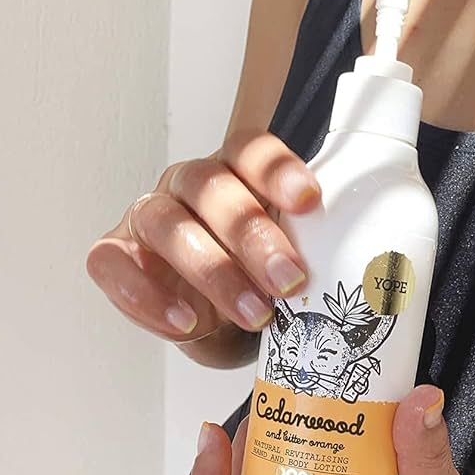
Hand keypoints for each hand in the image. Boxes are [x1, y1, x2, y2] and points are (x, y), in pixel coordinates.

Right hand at [86, 130, 319, 347]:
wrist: (217, 325)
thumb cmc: (257, 282)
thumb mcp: (288, 262)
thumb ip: (313, 249)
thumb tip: (360, 269)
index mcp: (236, 172)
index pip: (251, 150)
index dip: (277, 170)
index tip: (308, 200)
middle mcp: (189, 185)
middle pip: (214, 189)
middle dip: (254, 236)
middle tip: (290, 280)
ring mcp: (149, 216)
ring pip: (169, 225)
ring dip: (213, 271)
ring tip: (253, 314)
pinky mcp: (115, 254)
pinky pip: (113, 264)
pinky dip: (146, 296)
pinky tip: (186, 323)